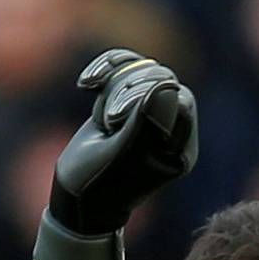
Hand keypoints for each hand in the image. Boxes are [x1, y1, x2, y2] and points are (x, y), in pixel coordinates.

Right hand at [50, 49, 197, 236]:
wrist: (77, 195)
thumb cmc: (99, 184)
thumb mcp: (120, 157)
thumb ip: (143, 123)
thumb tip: (167, 83)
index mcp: (181, 150)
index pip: (180, 101)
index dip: (148, 98)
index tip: (115, 120)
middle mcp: (173, 129)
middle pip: (162, 79)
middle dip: (127, 93)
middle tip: (108, 123)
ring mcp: (152, 112)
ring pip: (142, 69)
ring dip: (113, 84)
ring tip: (99, 118)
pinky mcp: (131, 99)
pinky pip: (127, 63)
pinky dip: (105, 68)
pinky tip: (86, 84)